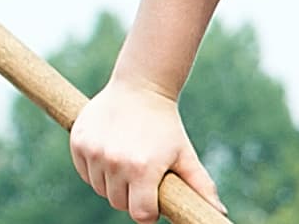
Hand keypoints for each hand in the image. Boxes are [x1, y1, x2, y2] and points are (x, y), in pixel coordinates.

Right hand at [70, 78, 226, 222]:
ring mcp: (94, 153)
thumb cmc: (166, 125)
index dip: (148, 212)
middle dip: (132, 196)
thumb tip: (219, 212)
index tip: (153, 199)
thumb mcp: (185, 153)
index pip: (140, 214)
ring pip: (100, 189)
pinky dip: (96, 170)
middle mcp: (115, 162)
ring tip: (129, 159)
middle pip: (119, 203)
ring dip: (114, 182)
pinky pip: (85, 173)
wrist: (140, 87)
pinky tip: (112, 151)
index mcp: (143, 168)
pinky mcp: (79, 144)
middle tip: (143, 173)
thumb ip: (200, 185)